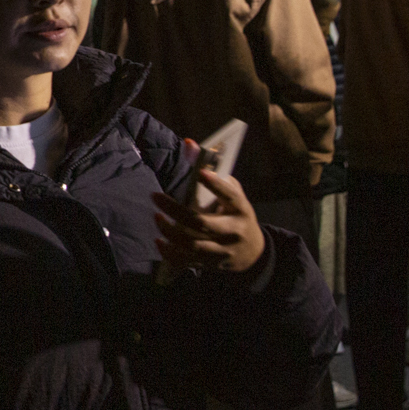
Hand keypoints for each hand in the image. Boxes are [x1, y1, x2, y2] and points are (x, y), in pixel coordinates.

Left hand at [153, 149, 266, 273]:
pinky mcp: (212, 264)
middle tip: (155, 197)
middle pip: (202, 223)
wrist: (253, 253)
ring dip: (170, 232)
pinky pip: (187, 262)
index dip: (217, 185)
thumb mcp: (234, 197)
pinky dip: (170, 253)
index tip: (203, 173)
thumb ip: (214, 175)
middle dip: (175, 210)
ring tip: (157, 218)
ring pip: (192, 245)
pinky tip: (159, 241)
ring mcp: (223, 251)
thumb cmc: (236, 216)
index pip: (230, 196)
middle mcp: (234, 231)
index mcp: (241, 210)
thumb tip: (189, 144)